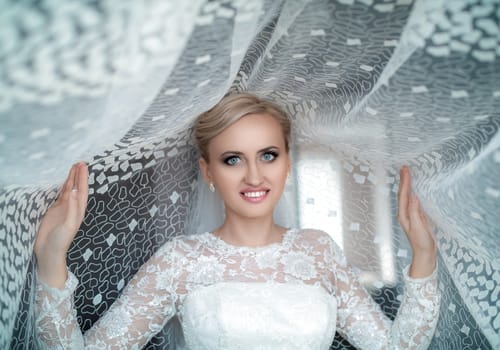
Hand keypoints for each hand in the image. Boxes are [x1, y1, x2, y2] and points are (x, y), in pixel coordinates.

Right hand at [34, 162, 88, 286]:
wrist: (49, 252)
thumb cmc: (61, 241)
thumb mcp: (68, 224)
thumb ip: (71, 208)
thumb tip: (74, 191)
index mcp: (78, 210)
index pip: (82, 191)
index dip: (83, 178)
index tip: (83, 166)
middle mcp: (73, 208)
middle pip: (77, 188)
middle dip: (79, 175)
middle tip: (80, 162)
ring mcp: (64, 209)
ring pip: (69, 190)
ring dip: (71, 179)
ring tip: (73, 166)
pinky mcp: (55, 211)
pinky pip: (60, 195)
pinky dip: (63, 186)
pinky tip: (64, 180)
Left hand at [397, 165, 436, 277]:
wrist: (425, 254)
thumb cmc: (422, 242)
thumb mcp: (419, 227)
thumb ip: (415, 212)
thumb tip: (413, 197)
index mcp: (403, 215)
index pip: (403, 195)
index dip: (405, 182)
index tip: (406, 171)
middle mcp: (405, 213)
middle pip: (403, 194)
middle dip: (403, 180)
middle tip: (404, 167)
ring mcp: (410, 215)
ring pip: (407, 196)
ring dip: (407, 185)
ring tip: (407, 174)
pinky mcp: (417, 216)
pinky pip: (413, 200)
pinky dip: (413, 192)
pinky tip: (415, 188)